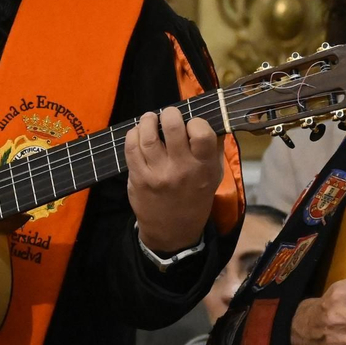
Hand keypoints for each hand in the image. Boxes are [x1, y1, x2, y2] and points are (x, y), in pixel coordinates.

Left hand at [126, 106, 224, 253]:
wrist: (173, 231)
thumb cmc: (195, 199)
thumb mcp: (214, 176)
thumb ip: (212, 149)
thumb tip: (208, 120)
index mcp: (204, 167)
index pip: (202, 133)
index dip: (196, 122)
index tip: (192, 124)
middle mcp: (181, 169)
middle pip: (172, 127)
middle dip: (169, 113)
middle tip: (169, 115)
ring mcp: (157, 173)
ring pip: (147, 135)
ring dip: (147, 120)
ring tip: (150, 119)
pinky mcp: (138, 178)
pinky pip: (131, 148)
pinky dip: (133, 135)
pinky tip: (138, 133)